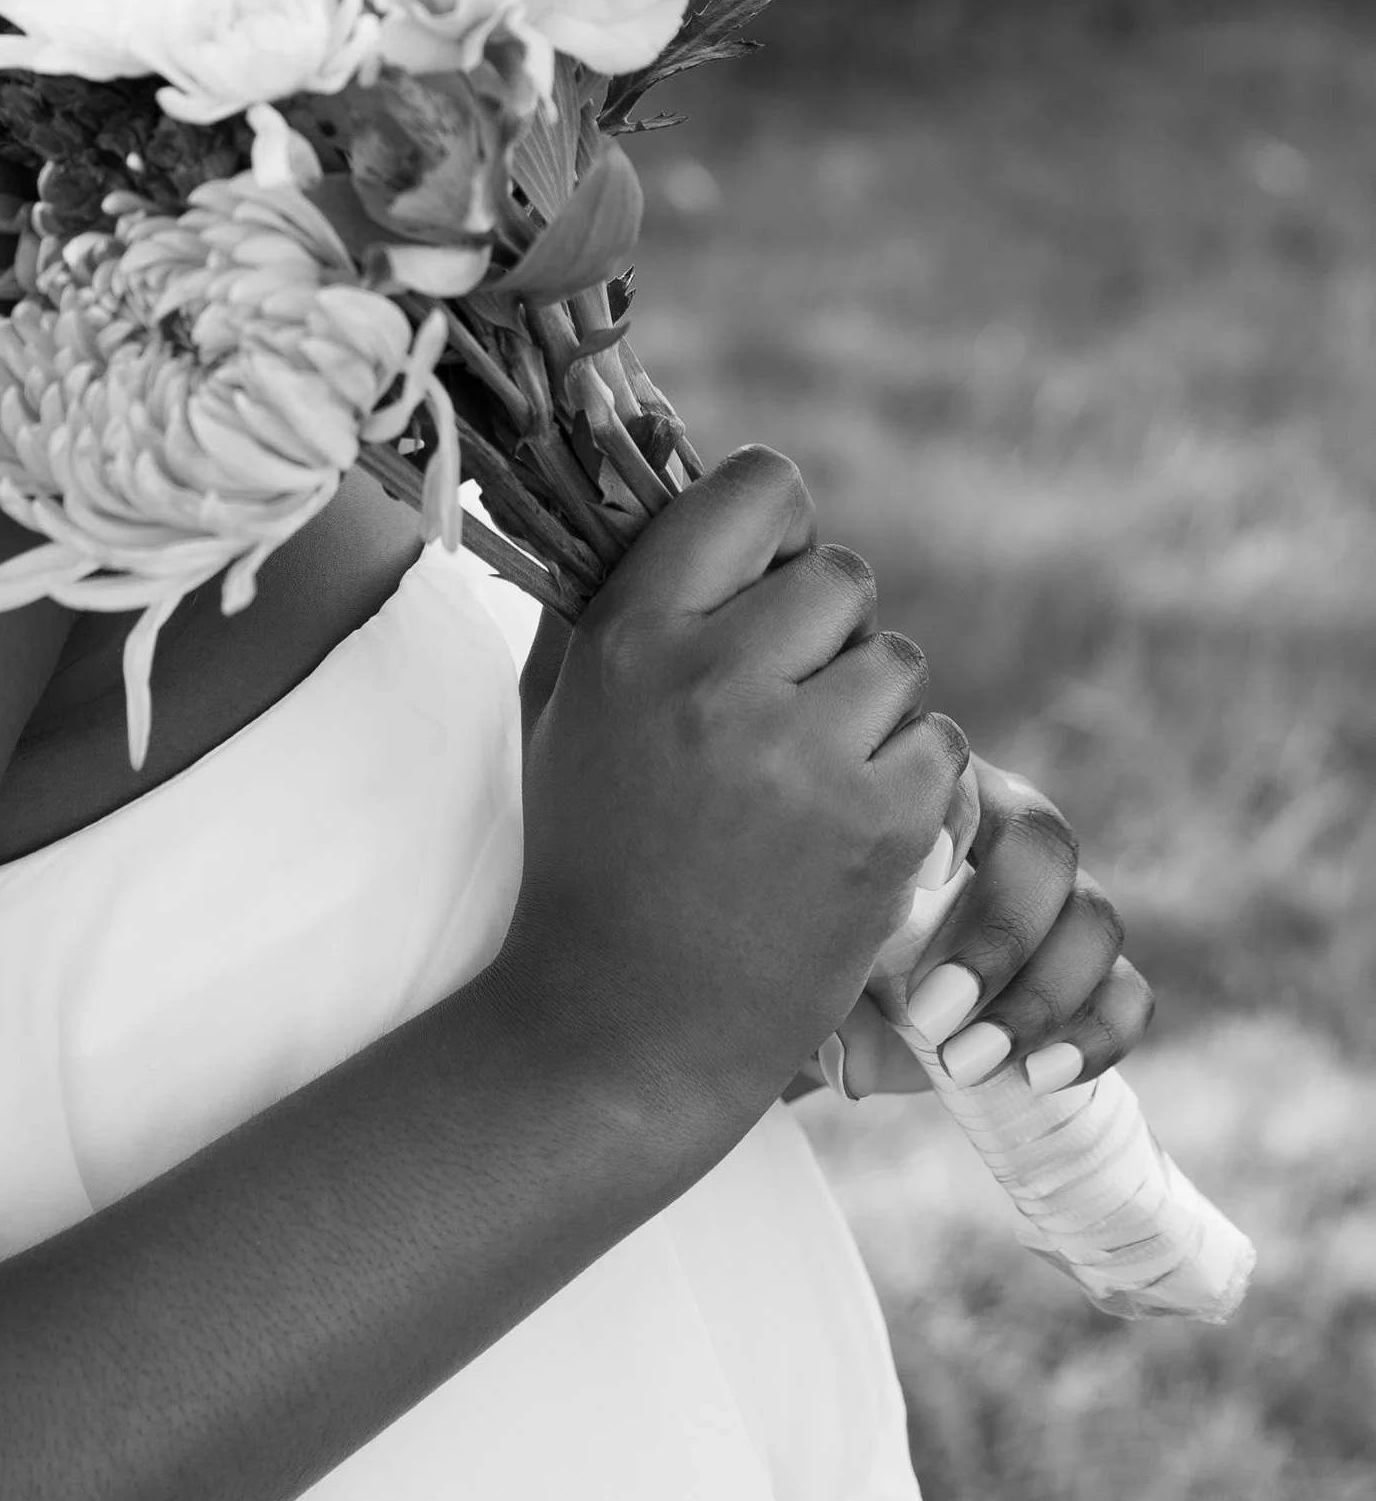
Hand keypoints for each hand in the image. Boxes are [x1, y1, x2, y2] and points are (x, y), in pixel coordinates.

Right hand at [484, 447, 970, 1140]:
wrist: (623, 1028)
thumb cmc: (588, 855)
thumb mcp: (562, 707)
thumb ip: (613, 591)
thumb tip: (652, 471)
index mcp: (632, 636)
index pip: (758, 492)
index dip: (778, 526)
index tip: (767, 577)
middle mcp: (716, 681)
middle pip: (842, 576)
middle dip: (825, 633)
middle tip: (785, 706)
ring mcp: (803, 757)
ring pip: (897, 664)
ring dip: (870, 711)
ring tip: (807, 779)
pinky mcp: (879, 830)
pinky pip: (938, 747)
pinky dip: (907, 783)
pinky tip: (844, 829)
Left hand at [796, 758, 1155, 1099]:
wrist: (861, 1010)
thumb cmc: (827, 954)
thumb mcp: (811, 949)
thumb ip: (825, 967)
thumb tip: (850, 1053)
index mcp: (940, 795)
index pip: (967, 780)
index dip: (951, 825)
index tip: (913, 888)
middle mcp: (1012, 831)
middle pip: (1046, 846)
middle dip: (998, 936)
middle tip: (932, 1015)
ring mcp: (1065, 899)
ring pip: (1095, 920)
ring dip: (1039, 999)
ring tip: (968, 1063)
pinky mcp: (1097, 972)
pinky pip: (1129, 994)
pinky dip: (1096, 1037)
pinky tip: (1035, 1078)